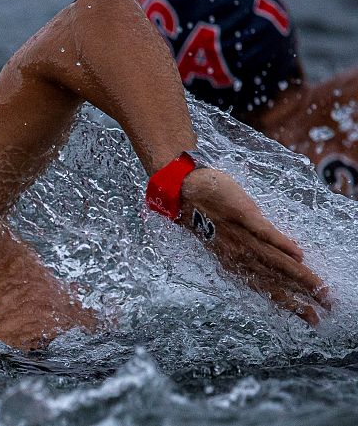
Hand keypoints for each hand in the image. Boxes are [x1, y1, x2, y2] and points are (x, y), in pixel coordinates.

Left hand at [179, 168, 329, 324]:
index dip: (291, 304)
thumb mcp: (227, 240)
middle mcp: (239, 255)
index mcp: (236, 263)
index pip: (268, 289)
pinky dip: (281, 243)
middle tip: (326, 309)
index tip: (312, 318)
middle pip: (276, 279)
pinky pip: (264, 232)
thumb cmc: (204, 215)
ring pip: (274, 260)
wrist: (183, 192)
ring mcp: (241, 235)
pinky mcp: (242, 214)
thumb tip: (288, 257)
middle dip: (303, 296)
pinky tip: (298, 255)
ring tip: (320, 289)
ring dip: (299, 275)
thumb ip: (254, 250)